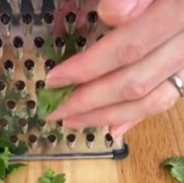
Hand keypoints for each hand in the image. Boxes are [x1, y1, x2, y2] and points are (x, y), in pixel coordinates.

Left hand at [44, 0, 183, 137]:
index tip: (53, 79)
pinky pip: (168, 99)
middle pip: (137, 81)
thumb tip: (114, 15)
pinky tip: (113, 129)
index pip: (129, 48)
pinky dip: (137, 117)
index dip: (88, 68)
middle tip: (54, 112)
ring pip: (152, 98)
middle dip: (90, 101)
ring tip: (73, 123)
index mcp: (178, 11)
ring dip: (108, 115)